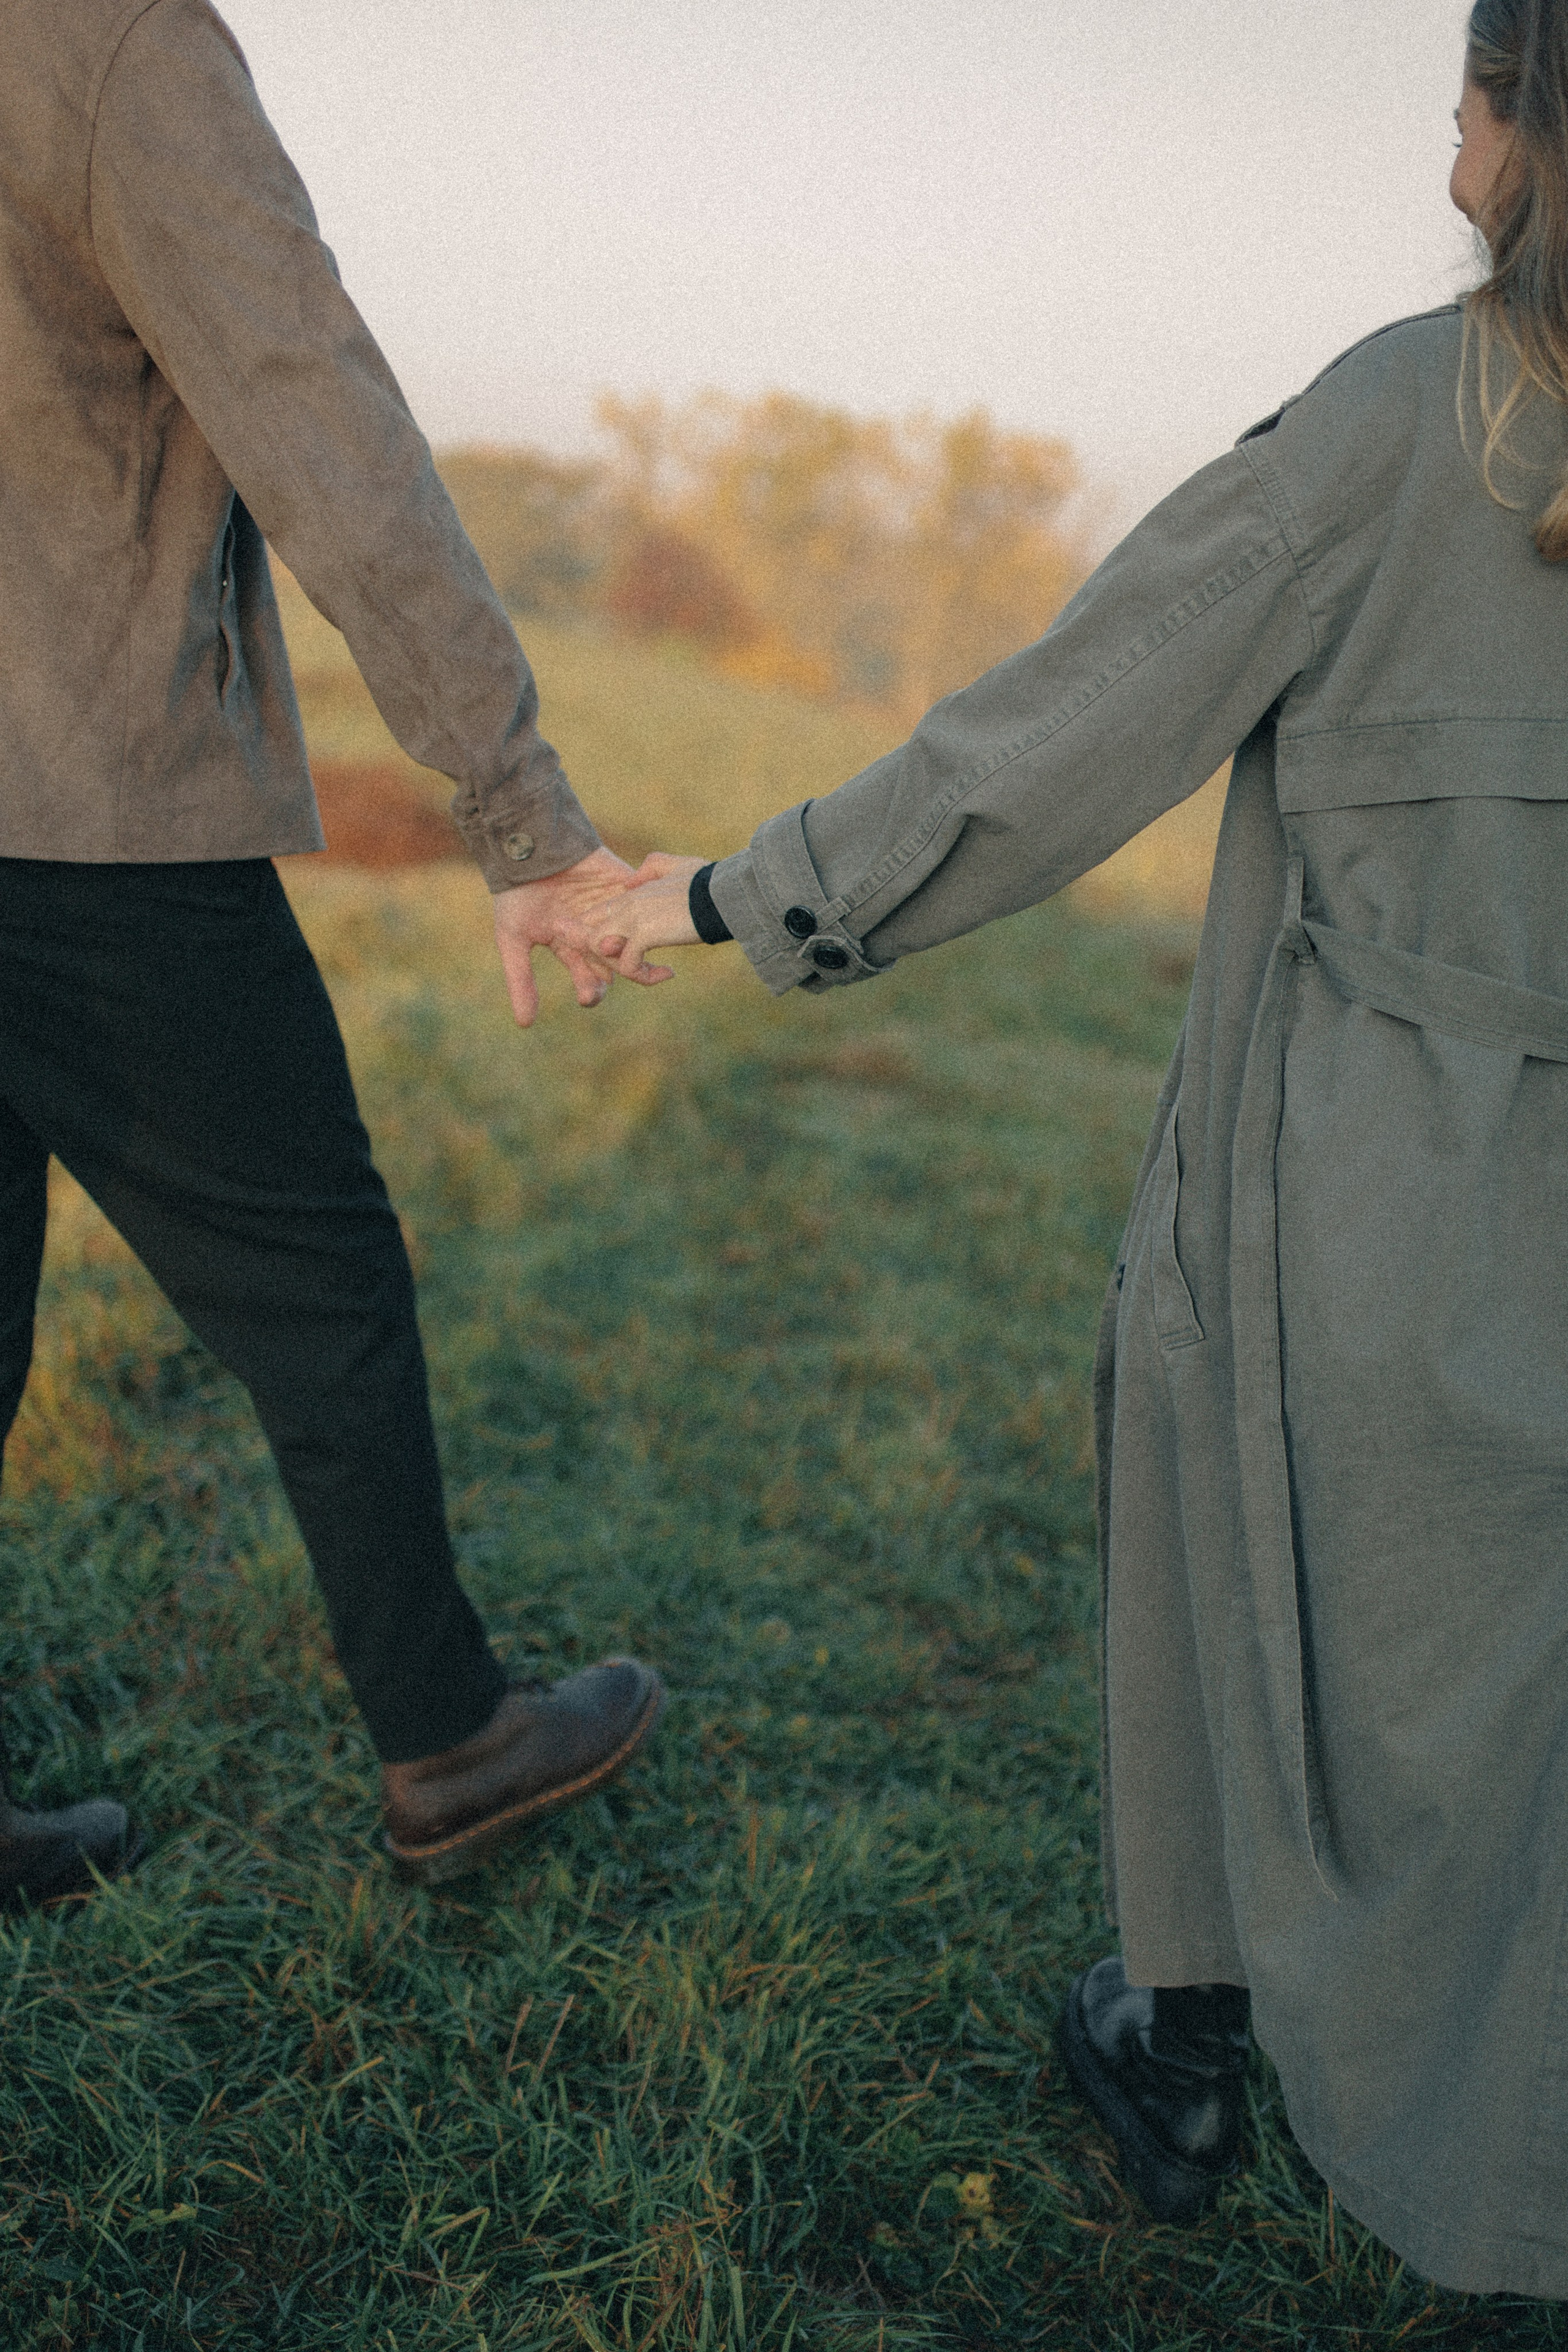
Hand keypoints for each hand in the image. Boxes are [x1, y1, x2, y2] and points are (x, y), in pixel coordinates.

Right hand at [491, 845, 673, 1026]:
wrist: (525, 845)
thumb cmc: (515, 893)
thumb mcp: (512, 939)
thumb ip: (521, 980)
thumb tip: (525, 1024)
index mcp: (572, 948)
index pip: (590, 979)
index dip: (591, 991)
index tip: (587, 996)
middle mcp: (596, 932)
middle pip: (618, 962)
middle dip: (624, 972)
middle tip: (628, 975)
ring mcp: (612, 909)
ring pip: (635, 936)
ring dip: (641, 946)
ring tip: (647, 953)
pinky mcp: (624, 884)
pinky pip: (644, 900)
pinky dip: (651, 910)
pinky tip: (654, 920)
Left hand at [588, 853, 706, 979]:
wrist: (722, 893)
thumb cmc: (707, 880)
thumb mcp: (676, 866)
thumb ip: (651, 868)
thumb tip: (630, 882)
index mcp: (630, 894)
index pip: (595, 918)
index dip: (601, 941)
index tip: (628, 955)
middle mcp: (625, 905)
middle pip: (589, 937)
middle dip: (607, 960)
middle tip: (639, 969)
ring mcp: (632, 919)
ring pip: (602, 952)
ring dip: (624, 970)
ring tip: (654, 972)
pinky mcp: (644, 935)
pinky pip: (627, 965)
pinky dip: (645, 976)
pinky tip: (669, 973)